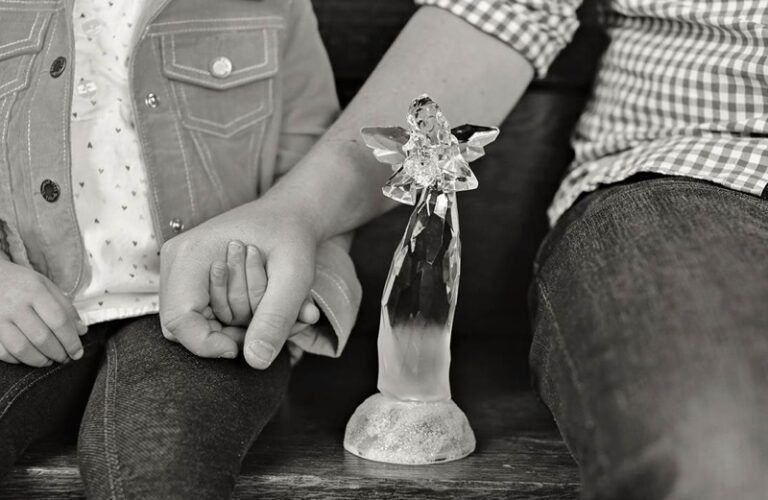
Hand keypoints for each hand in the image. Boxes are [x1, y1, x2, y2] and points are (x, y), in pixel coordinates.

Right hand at [0, 260, 85, 366]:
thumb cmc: (21, 283)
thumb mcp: (46, 286)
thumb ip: (65, 307)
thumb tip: (81, 331)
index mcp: (35, 291)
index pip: (59, 321)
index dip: (71, 341)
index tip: (78, 352)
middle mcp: (15, 305)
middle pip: (42, 338)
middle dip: (58, 353)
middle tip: (65, 358)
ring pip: (22, 348)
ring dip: (40, 360)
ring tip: (49, 360)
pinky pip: (2, 352)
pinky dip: (18, 360)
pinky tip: (28, 357)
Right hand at [160, 201, 318, 368]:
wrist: (290, 214)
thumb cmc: (292, 235)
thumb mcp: (294, 274)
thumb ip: (276, 316)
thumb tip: (256, 362)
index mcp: (191, 255)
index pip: (179, 320)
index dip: (207, 344)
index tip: (241, 349)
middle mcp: (177, 262)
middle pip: (182, 326)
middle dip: (223, 337)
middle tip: (260, 330)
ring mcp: (181, 271)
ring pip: (193, 323)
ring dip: (231, 329)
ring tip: (266, 315)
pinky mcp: (192, 279)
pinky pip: (202, 314)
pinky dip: (231, 320)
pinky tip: (259, 310)